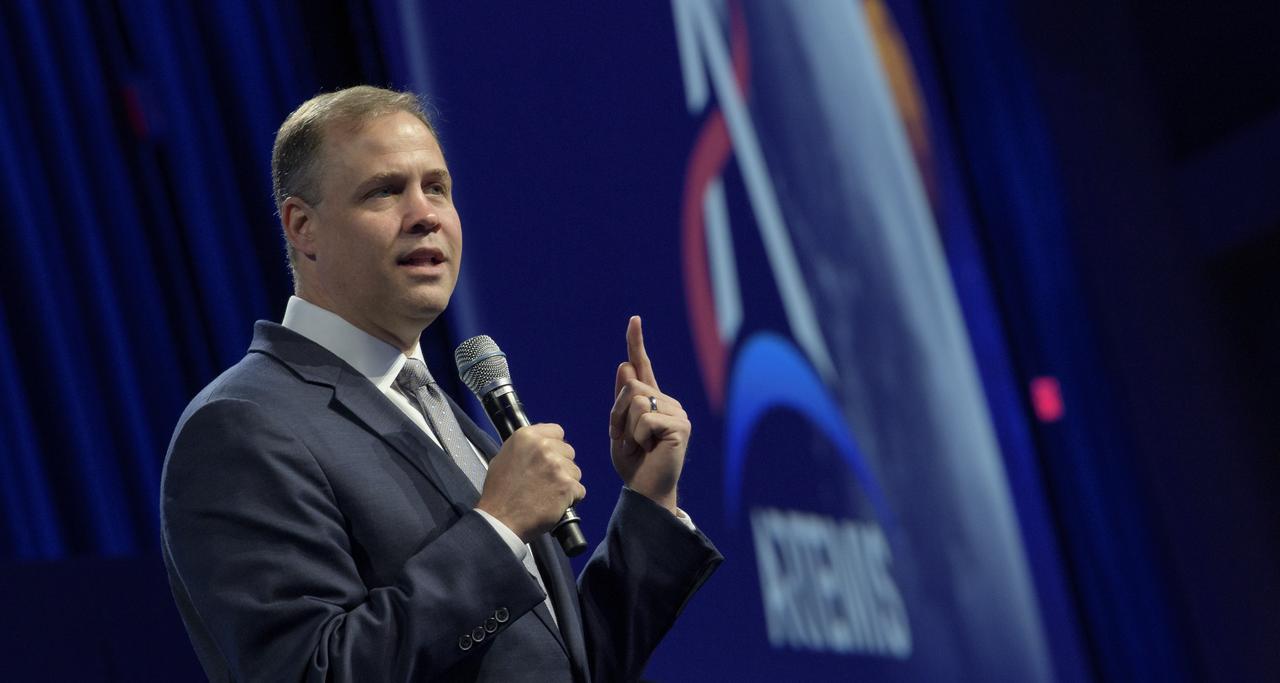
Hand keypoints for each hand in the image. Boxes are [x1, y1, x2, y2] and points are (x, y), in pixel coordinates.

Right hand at [476, 423, 584, 542]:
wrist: (501, 520)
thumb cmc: (499, 493)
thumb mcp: (503, 458)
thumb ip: (526, 448)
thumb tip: (540, 445)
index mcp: (527, 436)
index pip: (557, 431)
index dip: (555, 446)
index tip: (550, 457)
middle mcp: (544, 447)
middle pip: (569, 451)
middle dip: (561, 465)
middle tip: (546, 480)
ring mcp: (557, 466)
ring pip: (575, 471)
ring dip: (566, 482)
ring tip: (548, 494)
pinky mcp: (567, 485)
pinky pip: (579, 490)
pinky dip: (570, 499)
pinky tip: (554, 503)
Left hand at [608, 316, 689, 512]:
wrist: (645, 491)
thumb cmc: (633, 464)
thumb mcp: (619, 429)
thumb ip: (622, 400)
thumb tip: (624, 365)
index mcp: (652, 401)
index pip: (643, 366)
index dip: (636, 342)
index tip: (634, 319)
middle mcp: (668, 402)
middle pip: (631, 385)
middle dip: (617, 414)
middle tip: (624, 439)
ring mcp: (677, 413)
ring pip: (636, 401)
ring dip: (627, 427)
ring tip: (638, 446)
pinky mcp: (680, 426)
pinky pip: (646, 419)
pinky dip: (638, 437)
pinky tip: (648, 450)